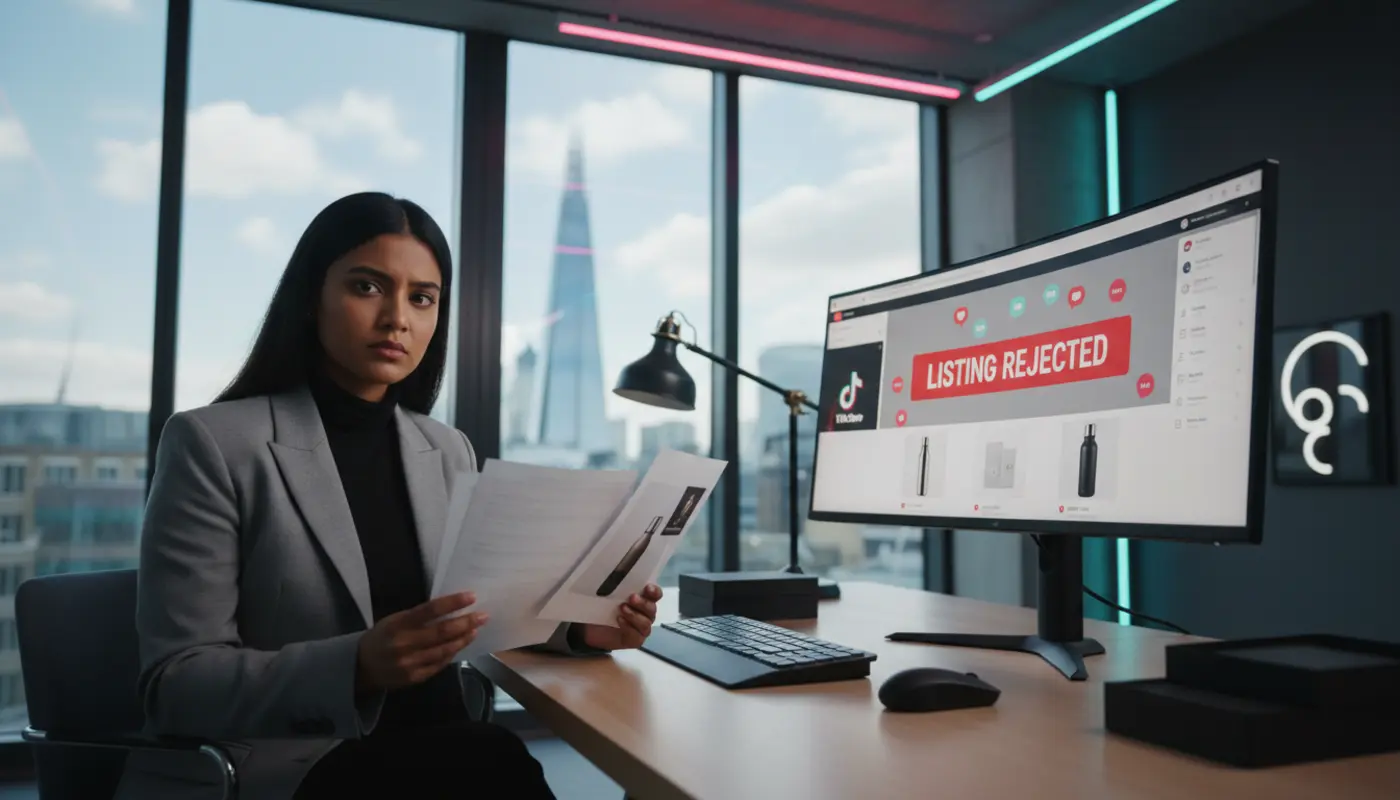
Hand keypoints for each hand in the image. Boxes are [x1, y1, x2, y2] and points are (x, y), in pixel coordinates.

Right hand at [355, 591, 487, 691]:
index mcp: (397, 625)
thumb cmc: (382, 637)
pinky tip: (461, 644)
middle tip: (483, 615)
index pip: (429, 611)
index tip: (471, 596)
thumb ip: (418, 617)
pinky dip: (452, 653)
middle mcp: (404, 644)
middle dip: (466, 622)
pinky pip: (440, 664)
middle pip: (441, 632)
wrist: (361, 667)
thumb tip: (450, 608)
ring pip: (444, 650)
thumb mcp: (394, 620)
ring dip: (463, 639)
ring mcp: (410, 663)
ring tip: (476, 629)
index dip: (452, 603)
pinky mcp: (415, 678)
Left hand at [579, 584, 661, 650]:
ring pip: (646, 623)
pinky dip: (629, 627)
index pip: (655, 594)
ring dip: (635, 615)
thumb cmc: (603, 608)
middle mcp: (646, 613)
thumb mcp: (607, 594)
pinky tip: (619, 621)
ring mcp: (641, 628)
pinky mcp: (635, 640)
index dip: (654, 591)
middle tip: (632, 598)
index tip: (647, 588)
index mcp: (643, 599)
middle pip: (652, 608)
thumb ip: (615, 586)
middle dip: (643, 603)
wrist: (591, 629)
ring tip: (622, 609)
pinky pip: (637, 635)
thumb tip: (612, 572)